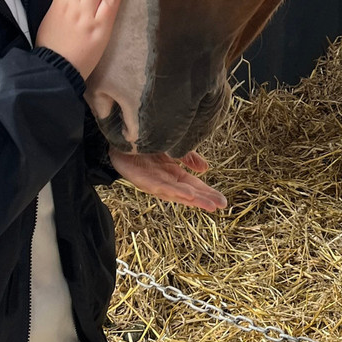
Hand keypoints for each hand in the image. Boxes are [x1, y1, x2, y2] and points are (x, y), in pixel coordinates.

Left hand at [109, 148, 226, 212]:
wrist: (119, 135)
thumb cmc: (144, 143)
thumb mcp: (171, 147)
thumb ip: (188, 157)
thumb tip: (205, 169)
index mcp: (172, 173)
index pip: (193, 185)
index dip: (207, 193)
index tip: (223, 202)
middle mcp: (163, 179)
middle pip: (186, 192)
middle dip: (202, 199)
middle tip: (218, 206)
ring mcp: (151, 180)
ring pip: (173, 192)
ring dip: (189, 198)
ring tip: (204, 203)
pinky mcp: (139, 177)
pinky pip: (156, 186)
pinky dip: (171, 190)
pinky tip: (184, 193)